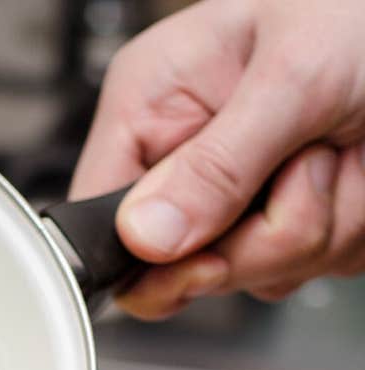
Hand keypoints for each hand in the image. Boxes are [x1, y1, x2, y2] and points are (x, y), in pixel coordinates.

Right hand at [71, 0, 364, 318]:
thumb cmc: (358, 12)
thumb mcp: (290, 77)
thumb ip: (216, 165)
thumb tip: (144, 238)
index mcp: (152, 109)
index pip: (99, 224)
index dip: (145, 263)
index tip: (204, 260)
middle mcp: (185, 161)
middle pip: (182, 270)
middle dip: (260, 237)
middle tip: (307, 166)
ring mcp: (237, 204)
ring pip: (255, 276)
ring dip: (315, 229)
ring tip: (337, 152)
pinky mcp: (285, 226)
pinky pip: (301, 271)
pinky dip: (342, 234)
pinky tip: (349, 173)